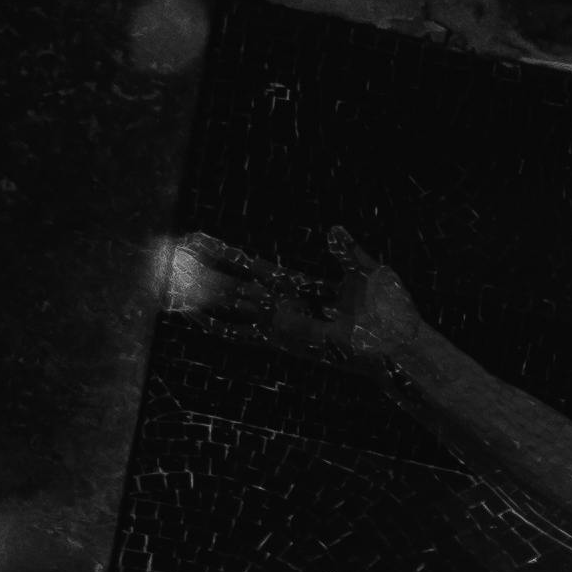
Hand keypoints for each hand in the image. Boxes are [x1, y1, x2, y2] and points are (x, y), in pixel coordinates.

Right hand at [173, 227, 427, 378]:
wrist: (401, 342)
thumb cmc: (391, 313)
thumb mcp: (367, 272)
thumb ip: (346, 252)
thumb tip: (334, 229)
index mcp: (302, 288)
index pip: (254, 267)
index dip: (226, 253)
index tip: (198, 238)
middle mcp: (286, 305)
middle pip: (234, 282)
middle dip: (203, 267)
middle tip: (171, 250)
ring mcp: (283, 321)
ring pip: (232, 301)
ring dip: (201, 288)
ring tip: (170, 274)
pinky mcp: (285, 338)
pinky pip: (244, 332)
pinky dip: (217, 324)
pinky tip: (191, 314)